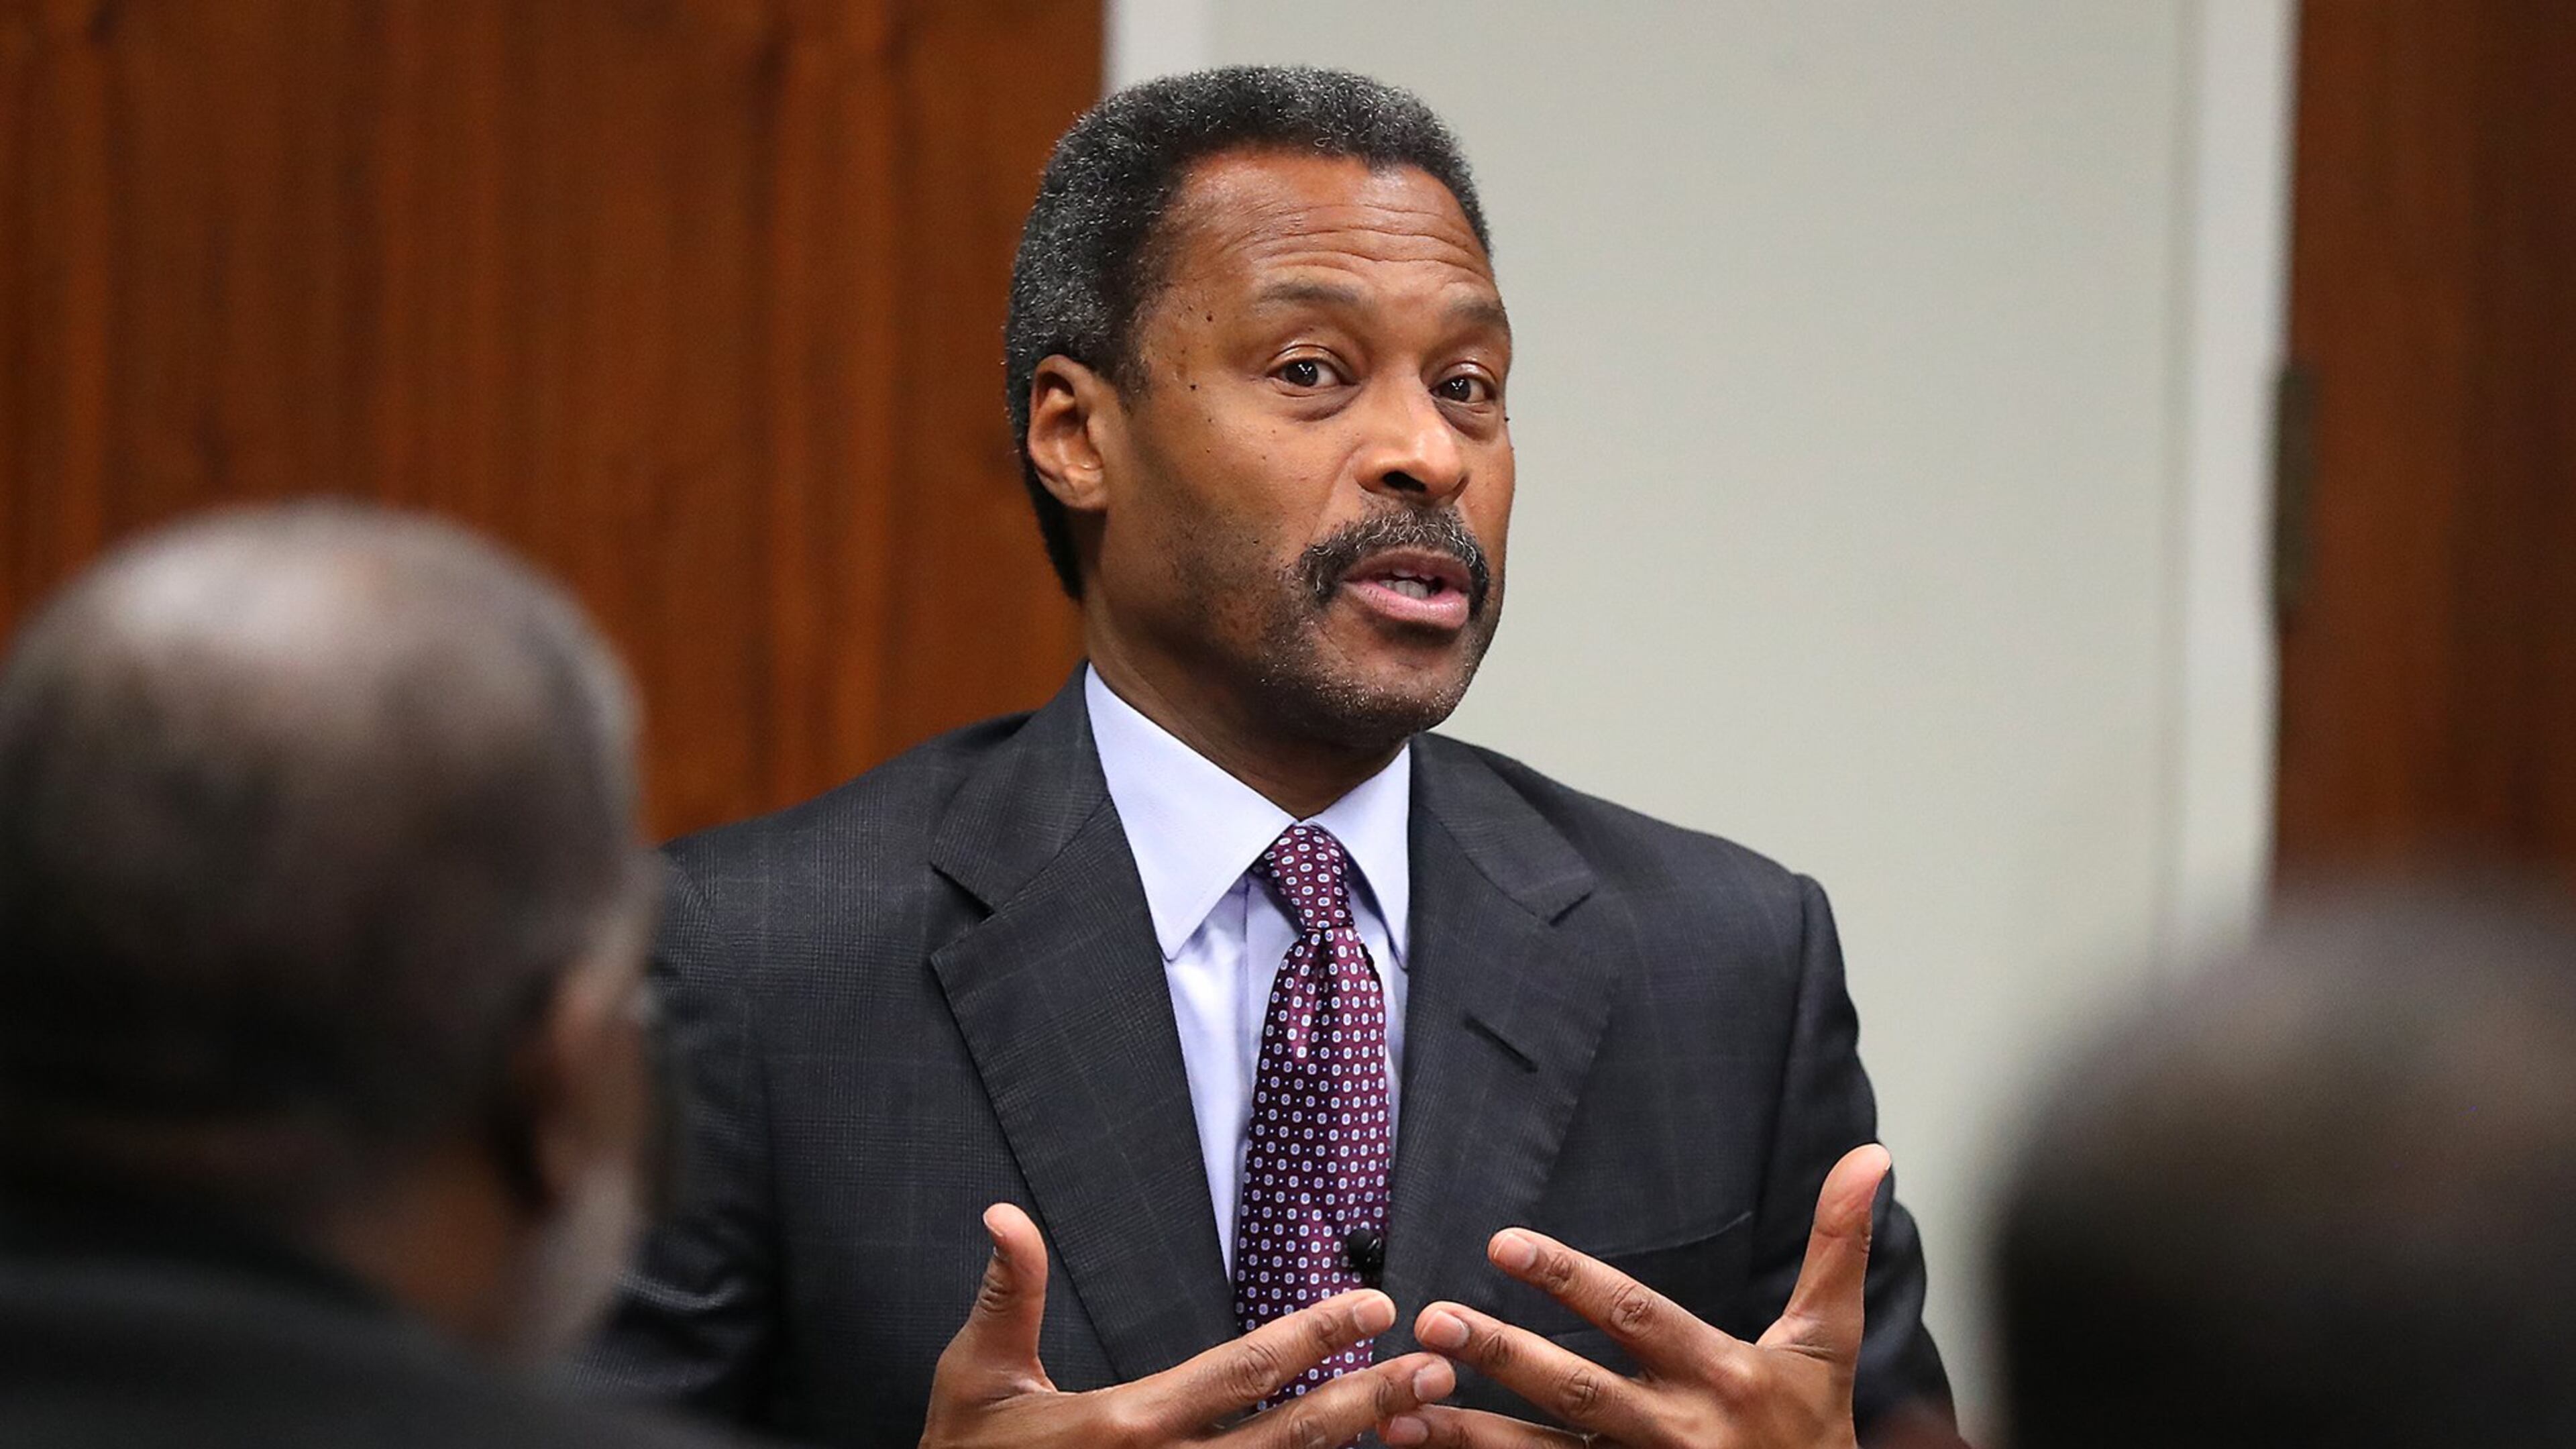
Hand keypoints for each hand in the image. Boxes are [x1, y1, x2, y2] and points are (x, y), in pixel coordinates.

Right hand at [920, 1203, 1458, 1448]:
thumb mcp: (975, 1375)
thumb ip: (1009, 1292)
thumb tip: (1005, 1211)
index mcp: (1123, 1426)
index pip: (1240, 1372)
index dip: (1313, 1336)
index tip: (1373, 1303)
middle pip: (1288, 1437)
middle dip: (1369, 1397)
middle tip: (1438, 1363)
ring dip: (1358, 1448)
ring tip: (1426, 1415)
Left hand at [1397, 1144, 1891, 1448]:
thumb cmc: (1814, 1431)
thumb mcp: (1828, 1344)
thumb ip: (1837, 1247)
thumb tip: (1869, 1158)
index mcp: (1722, 1377)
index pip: (1635, 1318)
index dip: (1570, 1281)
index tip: (1504, 1245)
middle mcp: (1678, 1434)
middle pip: (1575, 1391)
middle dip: (1500, 1356)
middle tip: (1432, 1321)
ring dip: (1469, 1435)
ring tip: (1399, 1408)